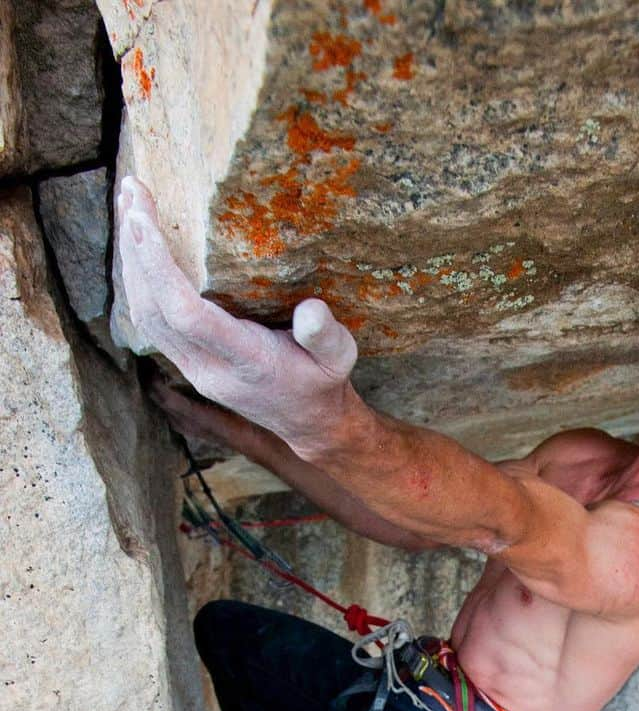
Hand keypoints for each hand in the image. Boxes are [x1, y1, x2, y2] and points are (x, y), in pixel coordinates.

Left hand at [116, 177, 359, 454]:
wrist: (308, 422)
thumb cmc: (323, 380)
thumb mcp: (340, 357)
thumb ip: (326, 335)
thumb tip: (310, 308)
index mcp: (246, 361)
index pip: (186, 314)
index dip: (158, 266)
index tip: (145, 218)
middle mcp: (209, 368)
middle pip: (152, 309)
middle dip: (136, 248)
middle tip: (131, 192)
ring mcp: (192, 367)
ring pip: (143, 315)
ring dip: (130, 260)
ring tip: (128, 206)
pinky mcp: (186, 361)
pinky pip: (149, 319)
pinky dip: (138, 277)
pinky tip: (137, 243)